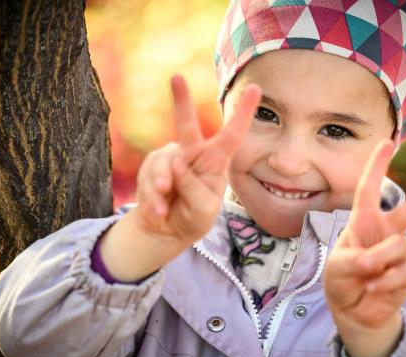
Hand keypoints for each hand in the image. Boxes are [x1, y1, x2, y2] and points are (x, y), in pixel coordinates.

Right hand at [133, 74, 261, 243]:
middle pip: (186, 124)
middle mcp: (193, 154)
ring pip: (164, 163)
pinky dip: (152, 196)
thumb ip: (193, 187)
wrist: (166, 230)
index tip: (255, 89)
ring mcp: (170, 159)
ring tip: (165, 208)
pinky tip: (158, 210)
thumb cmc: (193, 218)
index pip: (233, 135)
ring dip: (162, 186)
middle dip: (181, 101)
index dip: (243, 112)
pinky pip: (149, 175)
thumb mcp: (203, 210)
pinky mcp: (152, 167)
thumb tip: (176, 163)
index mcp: (215, 162)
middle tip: (176, 77)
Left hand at [322, 140, 405, 356]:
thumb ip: (358, 259)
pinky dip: (385, 283)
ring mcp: (399, 252)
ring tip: (367, 277)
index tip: (386, 142)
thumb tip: (383, 261)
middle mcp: (385, 232)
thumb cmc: (341, 280)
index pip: (368, 190)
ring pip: (398, 248)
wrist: (354, 311)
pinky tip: (374, 290)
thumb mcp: (339, 267)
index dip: (376, 166)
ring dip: (379, 264)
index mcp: (363, 221)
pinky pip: (402, 272)